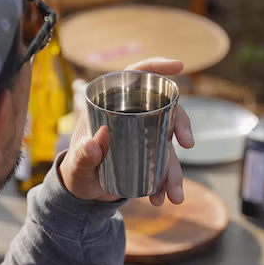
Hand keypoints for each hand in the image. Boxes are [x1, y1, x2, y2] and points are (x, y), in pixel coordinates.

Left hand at [59, 58, 194, 205]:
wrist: (82, 190)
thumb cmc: (76, 169)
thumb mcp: (76, 165)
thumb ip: (82, 156)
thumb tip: (94, 144)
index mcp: (110, 104)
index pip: (135, 76)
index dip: (157, 67)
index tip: (178, 67)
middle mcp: (131, 116)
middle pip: (164, 108)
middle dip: (181, 124)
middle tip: (187, 144)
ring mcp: (143, 136)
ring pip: (169, 143)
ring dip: (175, 170)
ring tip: (173, 194)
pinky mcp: (149, 156)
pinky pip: (165, 166)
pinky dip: (167, 183)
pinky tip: (162, 197)